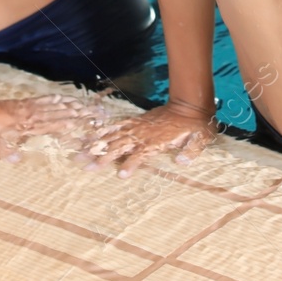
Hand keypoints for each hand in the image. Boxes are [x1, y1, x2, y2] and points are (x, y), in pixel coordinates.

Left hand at [0, 95, 107, 160]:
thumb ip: (4, 151)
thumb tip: (16, 159)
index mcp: (24, 128)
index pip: (49, 127)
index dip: (65, 125)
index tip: (80, 125)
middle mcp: (29, 118)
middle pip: (55, 114)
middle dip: (73, 114)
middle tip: (89, 112)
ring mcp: (27, 109)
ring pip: (51, 107)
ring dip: (66, 106)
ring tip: (81, 104)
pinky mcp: (22, 104)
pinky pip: (41, 101)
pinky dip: (53, 99)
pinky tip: (61, 98)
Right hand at [81, 100, 217, 176]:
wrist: (191, 105)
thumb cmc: (196, 126)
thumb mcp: (200, 140)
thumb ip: (190, 152)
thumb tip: (181, 162)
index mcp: (157, 142)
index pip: (140, 154)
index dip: (131, 165)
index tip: (120, 175)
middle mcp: (144, 135)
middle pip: (120, 146)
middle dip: (103, 156)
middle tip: (86, 166)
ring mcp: (139, 127)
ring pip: (115, 136)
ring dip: (98, 144)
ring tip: (82, 152)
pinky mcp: (138, 121)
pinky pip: (119, 125)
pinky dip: (106, 129)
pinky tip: (94, 135)